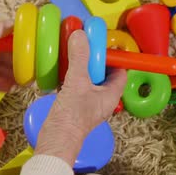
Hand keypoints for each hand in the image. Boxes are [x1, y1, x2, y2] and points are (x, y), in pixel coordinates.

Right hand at [35, 30, 126, 166]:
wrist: (56, 139)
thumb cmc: (72, 117)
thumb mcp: (77, 83)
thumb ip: (79, 58)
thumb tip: (81, 36)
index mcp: (111, 94)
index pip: (119, 71)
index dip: (112, 57)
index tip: (100, 44)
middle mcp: (102, 98)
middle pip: (102, 73)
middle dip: (93, 59)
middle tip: (82, 45)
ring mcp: (88, 102)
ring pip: (88, 79)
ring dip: (80, 67)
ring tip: (70, 54)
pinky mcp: (74, 105)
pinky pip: (76, 85)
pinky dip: (70, 75)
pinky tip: (60, 69)